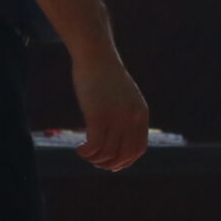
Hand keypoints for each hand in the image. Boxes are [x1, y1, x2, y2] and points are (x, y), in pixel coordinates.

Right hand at [72, 51, 147, 169]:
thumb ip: (126, 114)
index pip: (138, 149)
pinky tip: (79, 149)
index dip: (125, 161)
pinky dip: (87, 152)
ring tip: (85, 154)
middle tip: (96, 163)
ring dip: (95, 159)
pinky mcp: (98, 116)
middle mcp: (132, 119)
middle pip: (124, 154)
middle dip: (110, 164)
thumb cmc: (106, 75)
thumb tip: (120, 134)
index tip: (113, 165)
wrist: (96, 55)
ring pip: (108, 152)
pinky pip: (95, 145)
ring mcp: (116, 118)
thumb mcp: (124, 96)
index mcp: (141, 115)